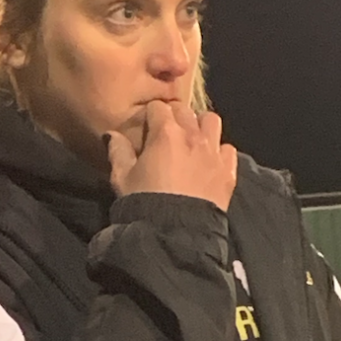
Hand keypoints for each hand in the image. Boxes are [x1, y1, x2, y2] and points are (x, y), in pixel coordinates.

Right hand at [106, 102, 237, 210]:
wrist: (174, 234)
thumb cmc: (144, 203)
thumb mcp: (122, 178)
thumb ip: (118, 151)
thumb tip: (112, 135)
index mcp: (165, 133)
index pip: (158, 107)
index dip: (150, 115)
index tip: (146, 128)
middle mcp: (193, 136)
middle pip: (185, 110)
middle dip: (174, 117)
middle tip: (166, 133)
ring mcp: (213, 153)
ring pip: (212, 121)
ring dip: (200, 126)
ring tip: (191, 140)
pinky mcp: (228, 172)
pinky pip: (228, 149)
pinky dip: (219, 150)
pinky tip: (209, 161)